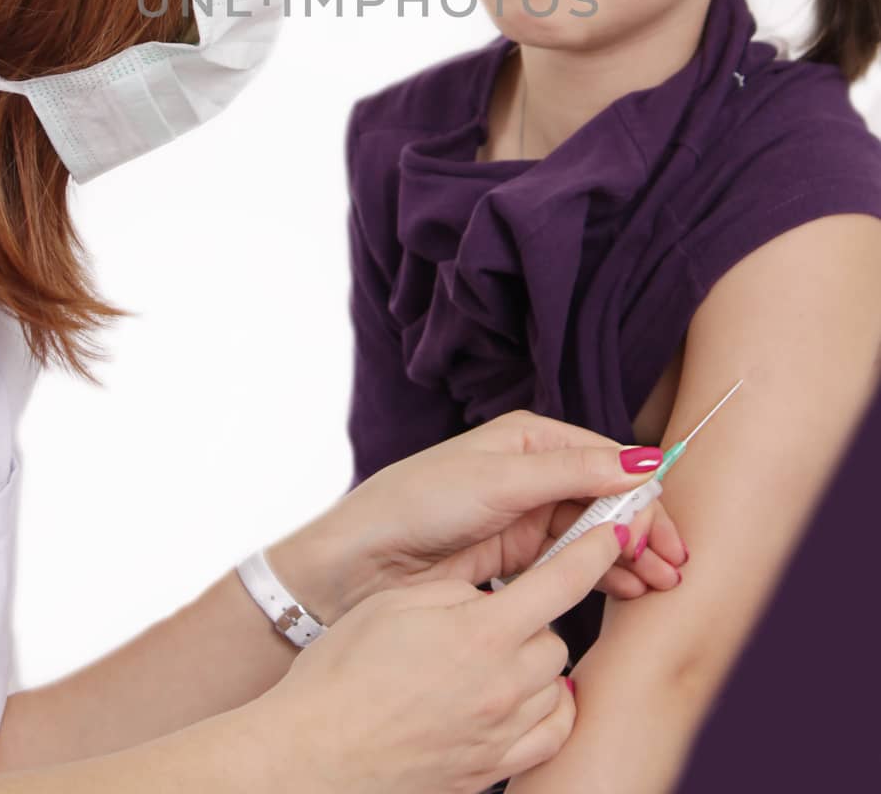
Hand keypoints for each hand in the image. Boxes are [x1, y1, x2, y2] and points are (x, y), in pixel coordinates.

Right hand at [252, 521, 627, 793]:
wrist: (313, 754)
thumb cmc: (343, 672)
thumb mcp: (401, 604)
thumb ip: (460, 591)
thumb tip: (491, 597)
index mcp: (482, 632)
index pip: (562, 580)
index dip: (593, 548)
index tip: (614, 528)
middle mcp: (504, 686)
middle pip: (556, 636)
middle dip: (536, 617)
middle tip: (495, 612)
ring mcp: (501, 734)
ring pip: (555, 683)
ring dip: (537, 663)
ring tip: (496, 655)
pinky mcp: (491, 771)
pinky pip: (548, 734)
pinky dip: (546, 710)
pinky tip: (521, 697)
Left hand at [268, 410, 684, 621]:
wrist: (358, 563)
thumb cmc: (418, 504)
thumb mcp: (499, 482)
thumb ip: (573, 474)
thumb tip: (645, 461)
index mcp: (529, 439)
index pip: (606, 462)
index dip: (643, 496)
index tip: (665, 534)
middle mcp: (531, 474)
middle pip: (607, 500)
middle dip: (644, 531)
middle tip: (674, 570)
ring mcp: (524, 518)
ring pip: (594, 535)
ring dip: (629, 557)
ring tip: (658, 588)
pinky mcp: (514, 559)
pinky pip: (571, 565)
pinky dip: (602, 577)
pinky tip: (626, 593)